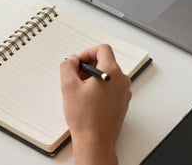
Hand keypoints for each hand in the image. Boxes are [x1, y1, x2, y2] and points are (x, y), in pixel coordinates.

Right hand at [60, 44, 131, 164]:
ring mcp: (124, 92)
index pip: (103, 49)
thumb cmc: (85, 118)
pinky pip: (111, 86)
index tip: (78, 62)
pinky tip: (87, 98)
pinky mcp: (122, 102)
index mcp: (111, 72)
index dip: (87, 52)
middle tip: (76, 75)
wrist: (95, 142)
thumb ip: (68, 66)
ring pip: (108, 74)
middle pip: (106, 61)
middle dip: (88, 65)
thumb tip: (71, 61)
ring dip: (93, 76)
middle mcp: (121, 80)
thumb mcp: (68, 86)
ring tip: (80, 88)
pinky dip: (99, 86)